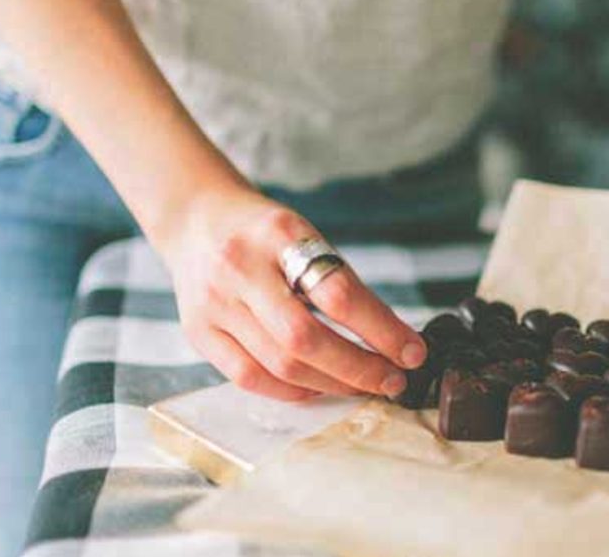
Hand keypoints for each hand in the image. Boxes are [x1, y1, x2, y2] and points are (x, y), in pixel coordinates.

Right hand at [159, 186, 426, 400]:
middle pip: (305, 338)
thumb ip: (337, 279)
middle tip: (394, 380)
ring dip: (333, 384)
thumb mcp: (303, 233)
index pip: (337, 292)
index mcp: (277, 234)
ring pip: (280, 365)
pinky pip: (249, 377)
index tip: (413, 351)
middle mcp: (240, 268)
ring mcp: (214, 303)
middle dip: (359, 368)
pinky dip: (292, 391)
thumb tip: (391, 338)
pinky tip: (320, 387)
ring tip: (365, 386)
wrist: (195, 217)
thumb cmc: (262, 231)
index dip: (381, 329)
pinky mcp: (198, 332)